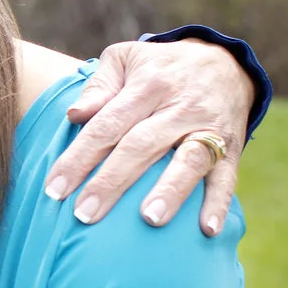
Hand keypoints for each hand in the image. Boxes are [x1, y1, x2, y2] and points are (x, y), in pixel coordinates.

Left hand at [44, 39, 253, 235]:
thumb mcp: (127, 59)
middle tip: (84, 214)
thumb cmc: (161, 67)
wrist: (227, 62)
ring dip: (170, 190)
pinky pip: (227, 176)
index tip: (54, 189)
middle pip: (141, 146)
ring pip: (188, 160)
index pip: (107, 124)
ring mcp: (208, 127)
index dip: (80, 157)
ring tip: (149, 219)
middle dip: (111, 181)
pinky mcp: (232, 147)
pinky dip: (219, 202)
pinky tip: (207, 229)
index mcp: (148, 85)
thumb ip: (99, 86)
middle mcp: (179, 106)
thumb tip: (73, 115)